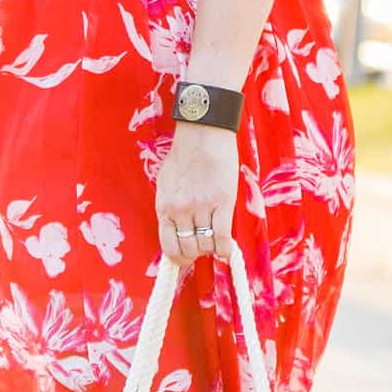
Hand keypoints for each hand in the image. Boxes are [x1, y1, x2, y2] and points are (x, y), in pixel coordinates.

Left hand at [156, 121, 237, 268]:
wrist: (203, 133)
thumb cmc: (184, 154)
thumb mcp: (166, 183)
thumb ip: (170, 206)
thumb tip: (174, 228)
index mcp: (164, 206)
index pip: (168, 247)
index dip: (178, 258)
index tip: (186, 259)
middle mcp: (180, 211)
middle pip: (188, 250)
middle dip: (196, 254)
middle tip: (203, 248)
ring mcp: (201, 208)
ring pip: (205, 246)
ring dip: (211, 250)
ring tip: (215, 243)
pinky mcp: (222, 203)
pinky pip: (222, 237)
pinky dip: (225, 249)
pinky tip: (227, 250)